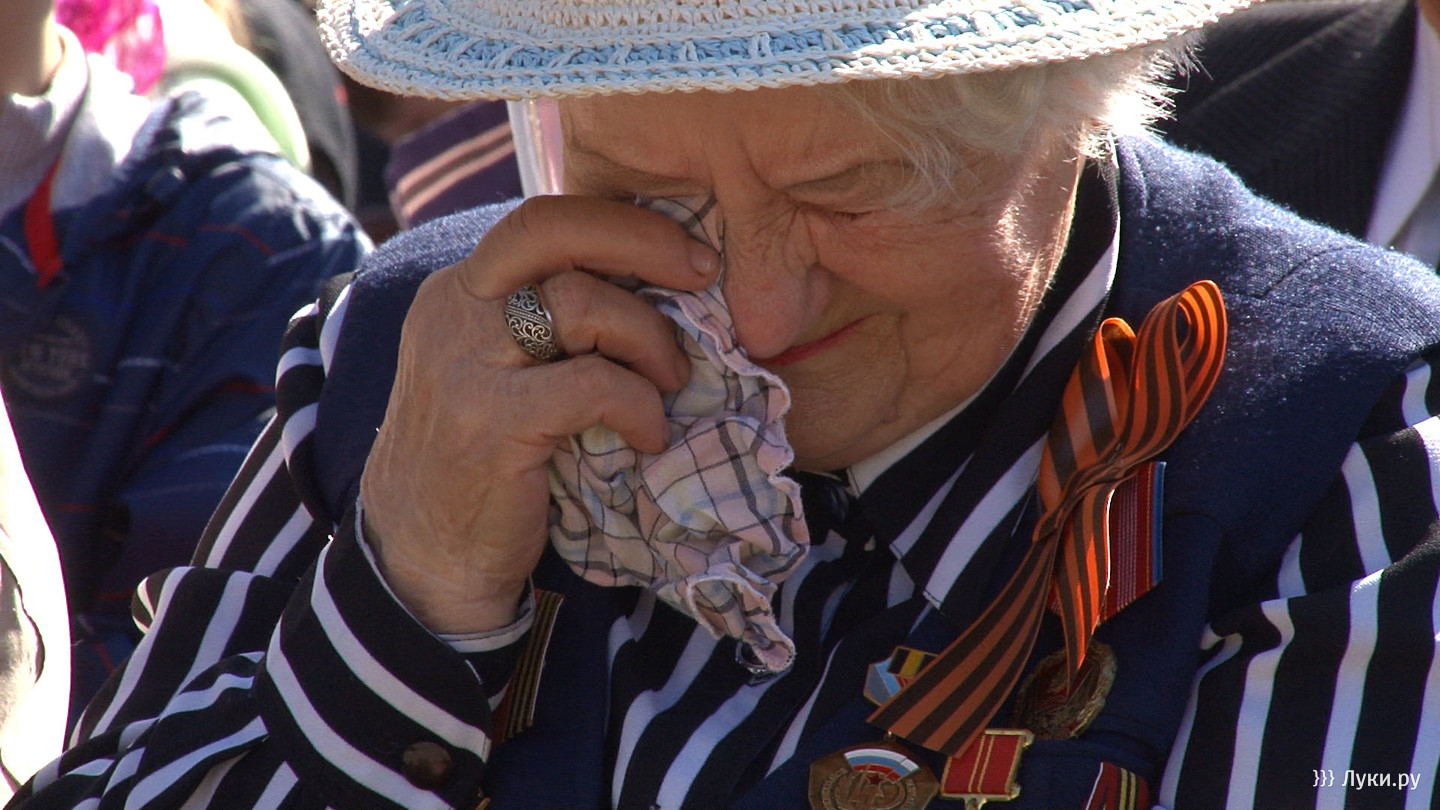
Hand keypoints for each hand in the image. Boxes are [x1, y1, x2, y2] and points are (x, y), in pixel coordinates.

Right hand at [360, 196, 720, 634]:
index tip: (685, 251)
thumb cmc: (486, 461)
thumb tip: (655, 280)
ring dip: (651, 339)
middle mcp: (453, 311)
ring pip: (583, 303)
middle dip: (644, 239)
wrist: (425, 560)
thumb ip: (549, 323)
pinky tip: (648, 436)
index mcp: (459, 291)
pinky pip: (595, 385)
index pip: (542, 220)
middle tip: (702, 272)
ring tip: (671, 382)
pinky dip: (640, 406)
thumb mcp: (503, 372)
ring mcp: (466, 364)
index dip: (623, 223)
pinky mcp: (492, 421)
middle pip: (554, 230)